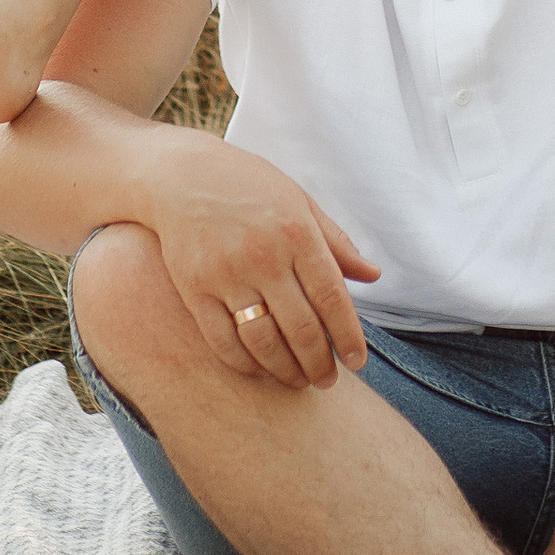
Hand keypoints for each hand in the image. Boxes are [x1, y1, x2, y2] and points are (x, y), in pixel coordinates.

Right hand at [147, 138, 380, 390]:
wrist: (180, 174)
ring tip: (299, 380)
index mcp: (296, 231)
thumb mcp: (299, 201)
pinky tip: (261, 369)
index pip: (331, 297)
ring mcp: (226, 274)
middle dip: (320, 364)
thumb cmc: (249, 187)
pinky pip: (224, 341)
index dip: (347, 336)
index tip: (356, 361)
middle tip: (327, 380)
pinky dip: (246, 364)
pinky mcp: (195, 289)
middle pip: (301, 328)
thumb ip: (336, 242)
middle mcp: (263, 255)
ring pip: (263, 342)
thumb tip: (373, 275)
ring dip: (286, 371)